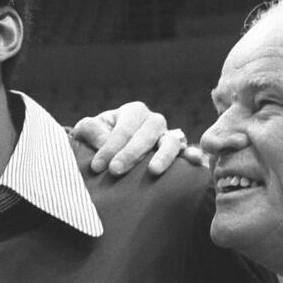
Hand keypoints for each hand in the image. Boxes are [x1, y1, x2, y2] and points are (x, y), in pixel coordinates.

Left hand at [74, 102, 201, 175]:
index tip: (96, 166)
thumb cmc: (98, 138)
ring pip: (171, 143)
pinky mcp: (178, 154)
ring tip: (153, 171)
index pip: (123, 129)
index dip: (109, 147)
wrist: (113, 153)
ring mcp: (168, 137)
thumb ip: (91, 130)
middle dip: (130, 153)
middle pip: (147, 135)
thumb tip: (103, 141)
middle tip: (115, 171)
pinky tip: (194, 162)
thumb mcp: (88, 130)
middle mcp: (154, 122)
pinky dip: (193, 156)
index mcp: (134, 111)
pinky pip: (188, 153)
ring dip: (163, 156)